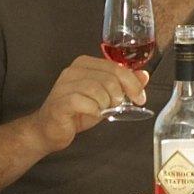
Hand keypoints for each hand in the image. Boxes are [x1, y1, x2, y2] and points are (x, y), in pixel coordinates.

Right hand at [24, 53, 145, 154]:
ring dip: (106, 104)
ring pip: (98, 89)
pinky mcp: (60, 101)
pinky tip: (92, 114)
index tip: (139, 97)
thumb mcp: (105, 97)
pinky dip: (94, 110)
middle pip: (109, 78)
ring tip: (102, 110)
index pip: (116, 67)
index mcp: (85, 64)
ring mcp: (64, 85)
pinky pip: (85, 102)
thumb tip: (143, 75)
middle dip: (120, 96)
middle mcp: (73, 70)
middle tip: (117, 107)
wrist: (50, 129)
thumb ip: (123, 85)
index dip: (132, 83)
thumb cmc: (77, 112)